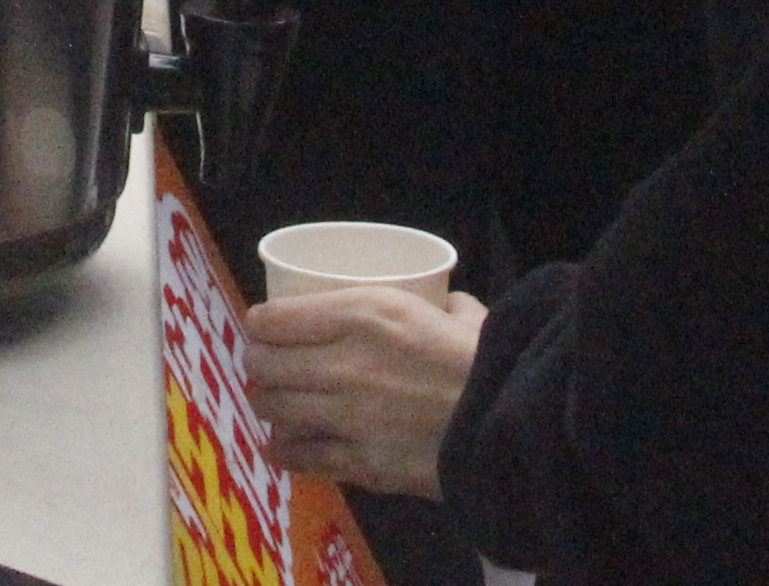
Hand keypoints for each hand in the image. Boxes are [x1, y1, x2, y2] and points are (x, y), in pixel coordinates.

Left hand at [244, 285, 483, 498]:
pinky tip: (280, 445)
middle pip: (267, 364)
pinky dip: (283, 449)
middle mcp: (343, 364)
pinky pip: (301, 456)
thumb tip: (446, 304)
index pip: (279, 319)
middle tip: (263, 362)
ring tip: (273, 400)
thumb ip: (443, 306)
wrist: (512, 428)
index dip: (260, 322)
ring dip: (267, 402)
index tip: (262, 325)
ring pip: (275, 408)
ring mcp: (345, 418)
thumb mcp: (461, 314)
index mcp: (365, 315)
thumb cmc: (491, 362)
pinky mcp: (358, 464)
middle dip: (257, 362)